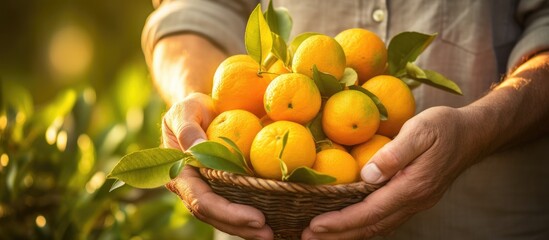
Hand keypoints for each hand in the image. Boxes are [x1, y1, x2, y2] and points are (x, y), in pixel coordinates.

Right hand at [162, 93, 273, 238]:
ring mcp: (207, 190)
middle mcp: (192, 189)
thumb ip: (187, 128)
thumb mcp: (185, 110)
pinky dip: (251, 214)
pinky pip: (235, 204)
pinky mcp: (221, 187)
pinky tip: (274, 218)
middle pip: (215, 216)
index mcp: (180, 175)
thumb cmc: (192, 108)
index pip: (202, 202)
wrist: (201, 108)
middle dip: (241, 227)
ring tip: (273, 234)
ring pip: (224, 217)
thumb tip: (198, 149)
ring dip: (247, 228)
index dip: (228, 213)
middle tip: (269, 233)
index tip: (257, 217)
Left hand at [302, 106, 481, 238]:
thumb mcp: (420, 130)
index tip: (315, 226)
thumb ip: (395, 153)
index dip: (341, 221)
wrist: (473, 134)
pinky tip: (349, 224)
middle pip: (371, 227)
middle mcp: (414, 201)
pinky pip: (385, 219)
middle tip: (307, 237)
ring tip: (321, 236)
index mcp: (412, 186)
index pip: (370, 212)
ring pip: (378, 227)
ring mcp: (415, 203)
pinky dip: (364, 225)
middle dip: (338, 235)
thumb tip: (367, 175)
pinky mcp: (414, 198)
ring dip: (349, 234)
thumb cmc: (444, 127)